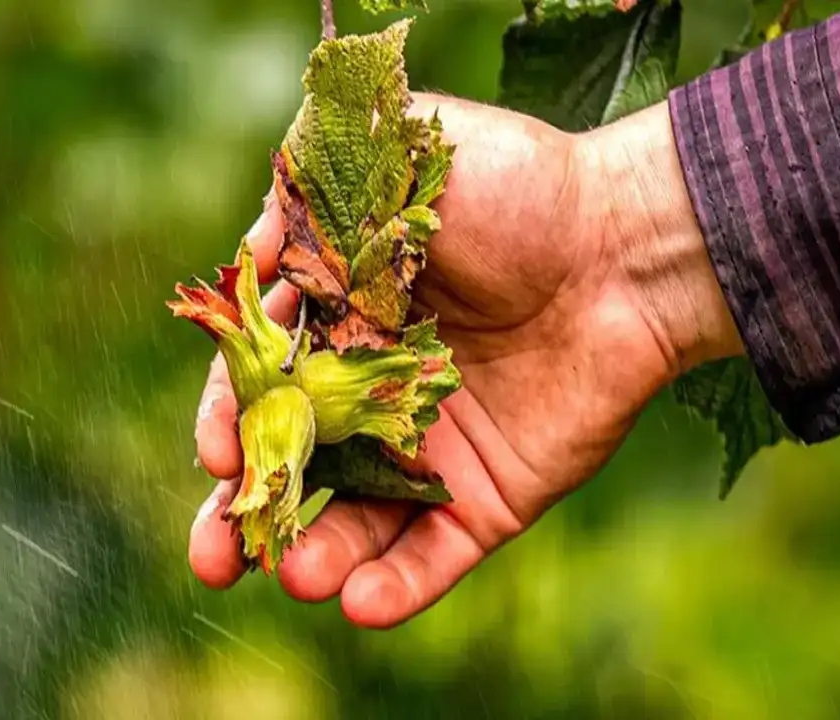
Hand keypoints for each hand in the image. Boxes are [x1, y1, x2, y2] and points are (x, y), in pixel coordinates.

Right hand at [187, 93, 741, 627]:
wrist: (627, 242)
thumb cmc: (514, 189)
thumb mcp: (394, 161)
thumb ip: (308, 206)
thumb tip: (246, 263)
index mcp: (342, 324)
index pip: (263, 388)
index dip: (231, 421)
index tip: (218, 449)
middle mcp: (375, 397)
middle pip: (295, 471)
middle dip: (249, 516)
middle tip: (212, 558)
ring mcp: (431, 452)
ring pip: (356, 523)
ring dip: (317, 557)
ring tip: (295, 576)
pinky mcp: (488, 497)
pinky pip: (435, 551)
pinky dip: (398, 584)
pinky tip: (362, 602)